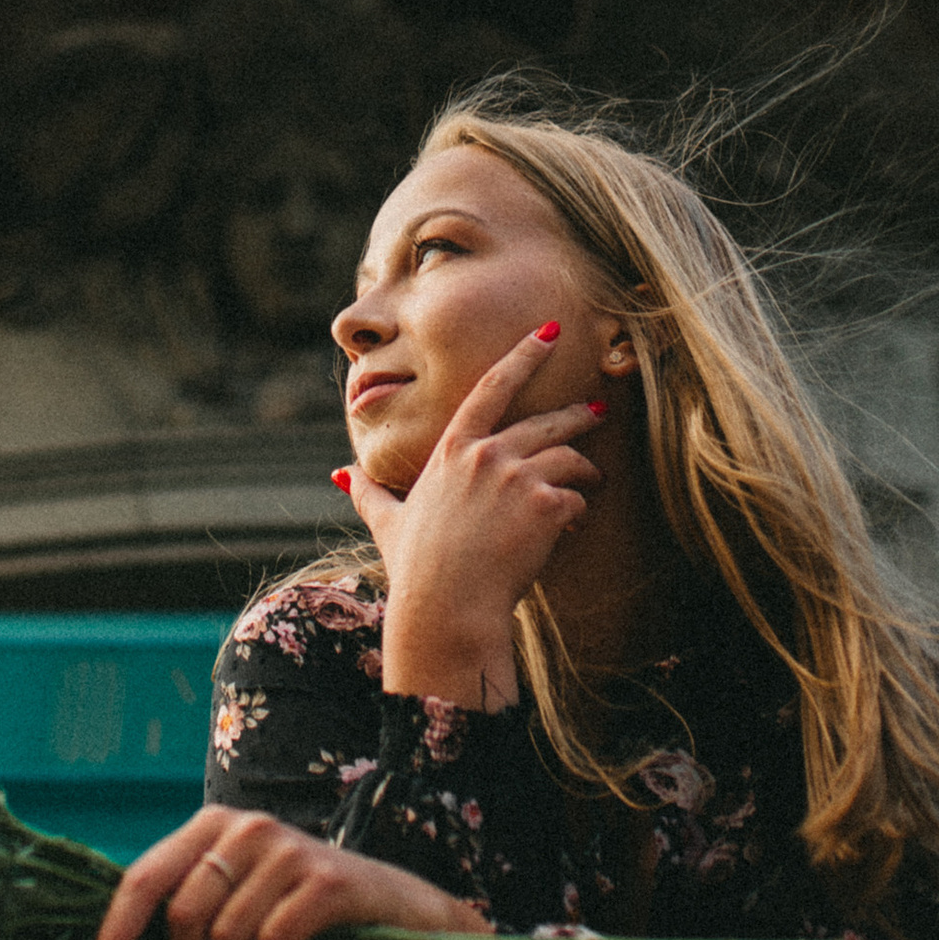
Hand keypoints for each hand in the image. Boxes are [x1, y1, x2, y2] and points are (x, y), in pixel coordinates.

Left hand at [86, 803, 497, 939]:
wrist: (389, 910)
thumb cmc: (292, 914)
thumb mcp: (227, 912)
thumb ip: (169, 938)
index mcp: (209, 825)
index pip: (142, 878)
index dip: (116, 935)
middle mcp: (245, 825)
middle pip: (181, 916)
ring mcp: (287, 848)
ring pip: (224, 937)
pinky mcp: (325, 881)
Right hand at [346, 323, 598, 709]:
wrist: (446, 607)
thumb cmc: (416, 568)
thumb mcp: (387, 521)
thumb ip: (369, 492)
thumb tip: (341, 474)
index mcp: (453, 449)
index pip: (493, 386)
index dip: (524, 355)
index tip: (550, 332)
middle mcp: (487, 454)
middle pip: (546, 421)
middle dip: (577, 413)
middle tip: (597, 411)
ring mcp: (518, 477)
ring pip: (569, 457)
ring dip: (587, 468)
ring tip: (595, 478)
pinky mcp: (545, 506)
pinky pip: (576, 498)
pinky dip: (579, 509)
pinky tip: (575, 524)